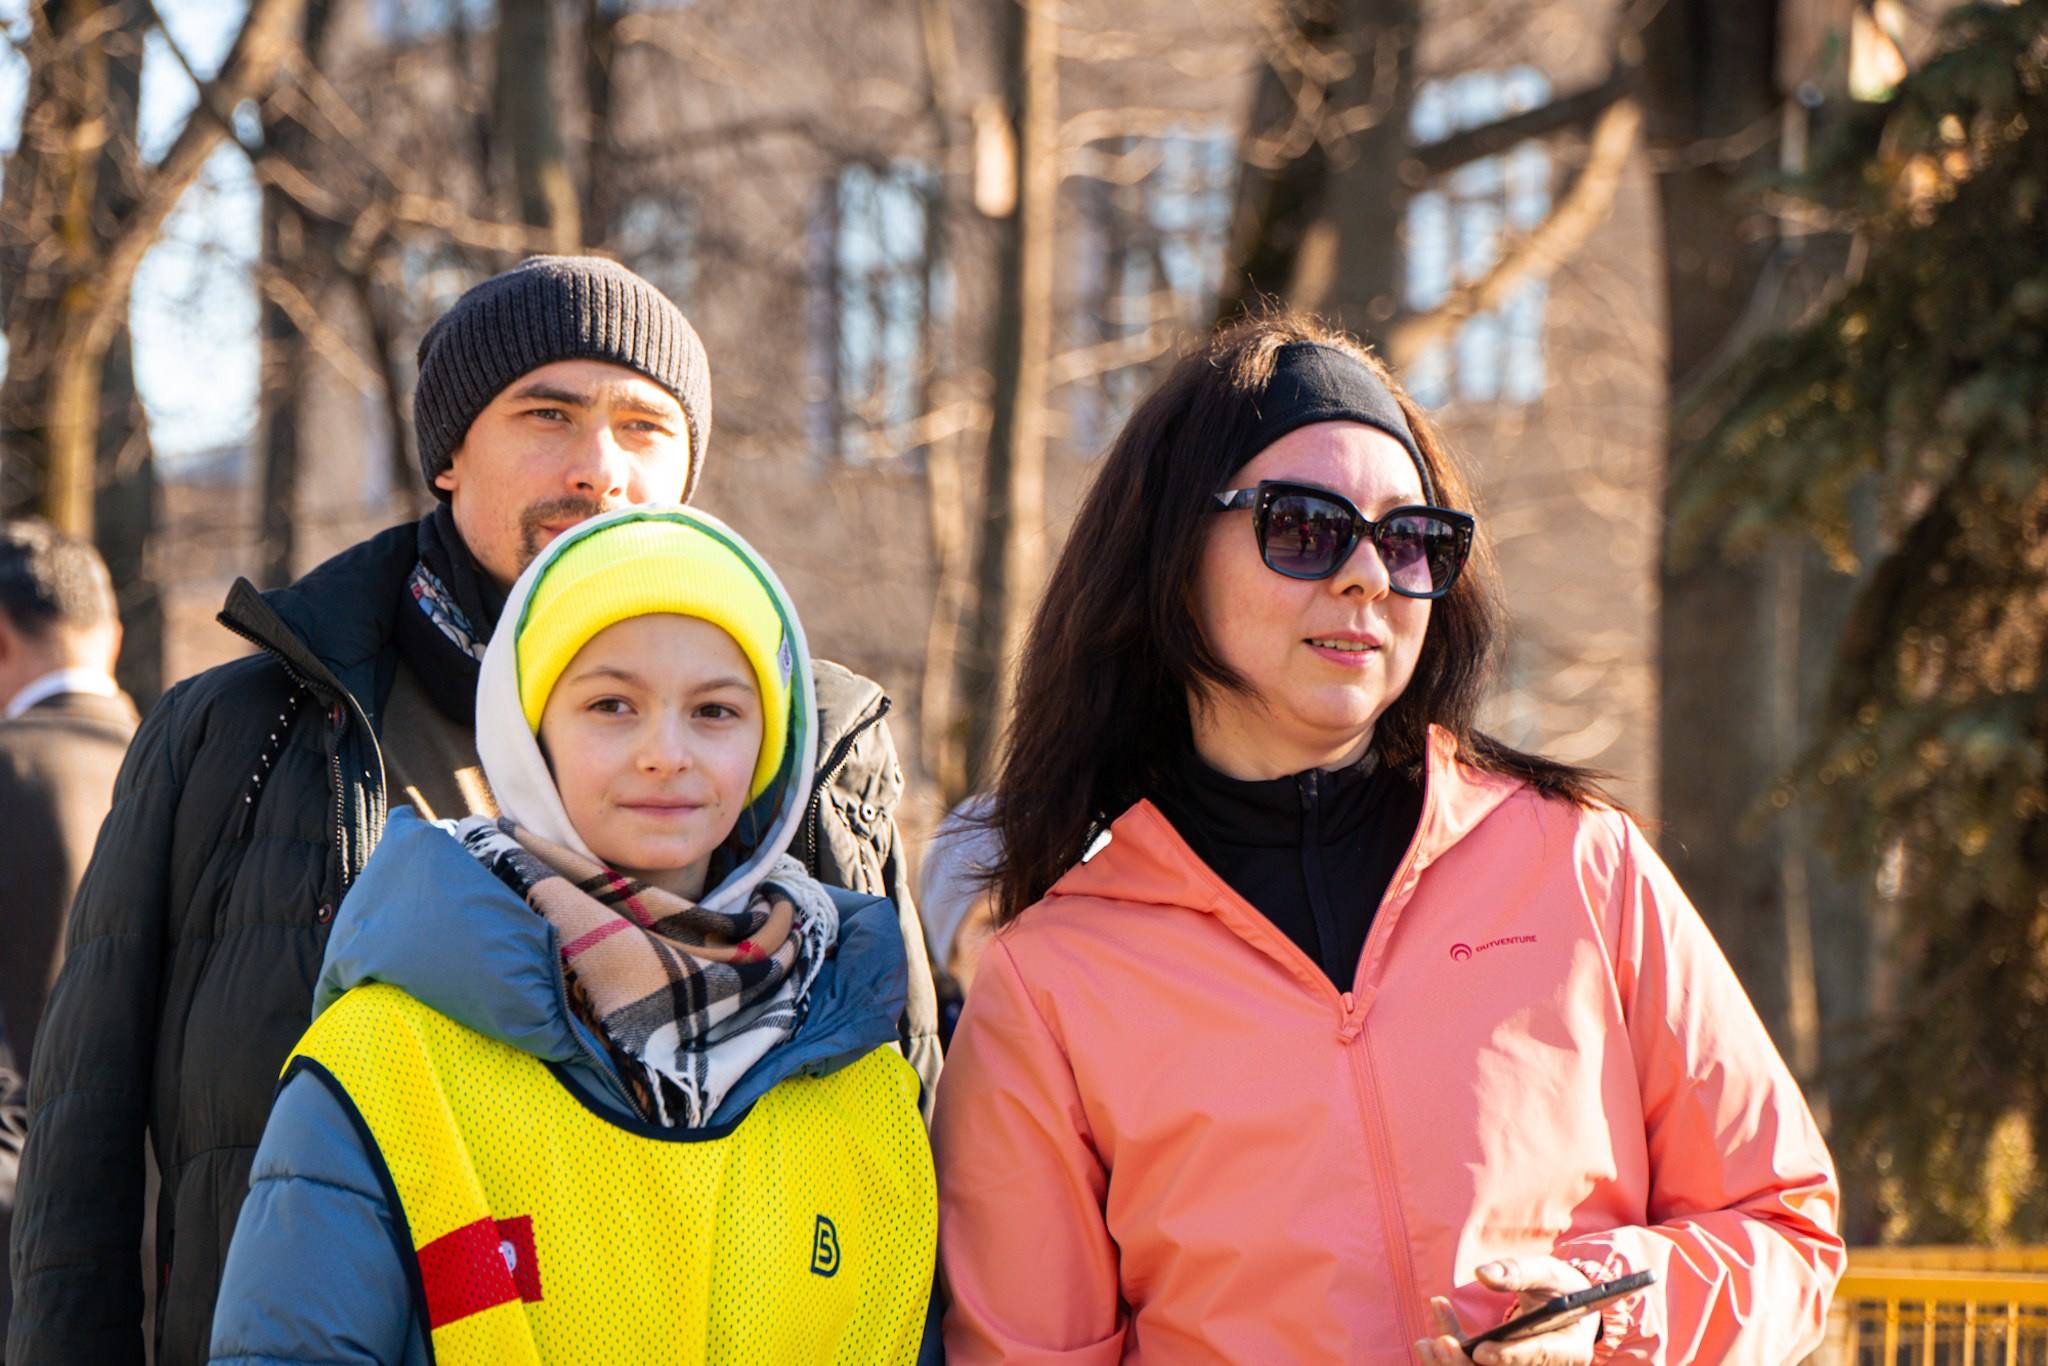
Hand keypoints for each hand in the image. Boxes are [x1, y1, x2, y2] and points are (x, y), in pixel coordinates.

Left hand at [1413, 1256, 1597, 1365]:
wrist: (1565, 1305)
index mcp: (1570, 1348)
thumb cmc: (1560, 1287)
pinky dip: (1452, 1354)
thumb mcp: (1547, 1273)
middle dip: (1468, 1365)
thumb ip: (1518, 1272)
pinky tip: (1431, 1333)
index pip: (1538, 1356)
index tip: (1480, 1350)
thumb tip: (1482, 1274)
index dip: (1508, 1356)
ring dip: (1452, 1365)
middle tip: (1440, 1343)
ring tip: (1425, 1343)